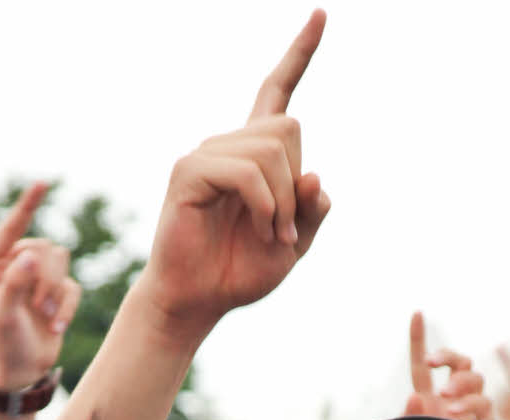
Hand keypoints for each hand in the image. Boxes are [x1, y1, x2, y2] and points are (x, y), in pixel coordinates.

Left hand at [0, 183, 81, 389]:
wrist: (20, 371)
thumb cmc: (3, 343)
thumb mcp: (4, 316)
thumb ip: (14, 285)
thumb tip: (31, 256)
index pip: (11, 227)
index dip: (28, 205)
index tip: (43, 183)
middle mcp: (13, 264)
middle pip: (43, 247)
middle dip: (46, 278)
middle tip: (39, 307)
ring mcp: (35, 277)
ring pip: (61, 261)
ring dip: (57, 291)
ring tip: (47, 316)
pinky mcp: (55, 292)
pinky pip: (73, 286)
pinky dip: (67, 307)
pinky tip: (57, 326)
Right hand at [138, 10, 330, 344]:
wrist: (198, 301)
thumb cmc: (239, 272)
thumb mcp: (294, 244)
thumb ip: (310, 211)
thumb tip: (314, 175)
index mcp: (254, 157)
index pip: (277, 94)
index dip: (299, 55)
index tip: (321, 15)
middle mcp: (228, 146)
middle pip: (288, 126)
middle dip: (296, 182)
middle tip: (286, 228)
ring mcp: (205, 155)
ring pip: (270, 150)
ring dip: (282, 202)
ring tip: (272, 236)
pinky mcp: (188, 172)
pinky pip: (245, 172)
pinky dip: (264, 204)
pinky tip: (261, 230)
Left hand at [403, 311, 493, 419]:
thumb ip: (408, 418)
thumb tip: (414, 394)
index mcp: (427, 397)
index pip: (423, 365)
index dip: (419, 340)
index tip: (416, 313)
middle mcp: (451, 398)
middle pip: (460, 362)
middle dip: (449, 357)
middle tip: (435, 364)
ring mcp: (470, 408)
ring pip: (475, 378)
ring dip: (461, 382)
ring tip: (446, 397)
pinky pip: (484, 405)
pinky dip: (470, 404)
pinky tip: (456, 411)